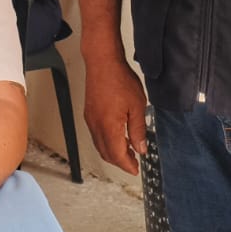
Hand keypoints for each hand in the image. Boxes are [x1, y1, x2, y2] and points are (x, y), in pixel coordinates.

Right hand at [81, 55, 148, 175]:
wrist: (102, 62)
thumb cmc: (119, 79)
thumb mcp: (137, 106)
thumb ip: (138, 130)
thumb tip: (141, 148)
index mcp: (109, 127)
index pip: (117, 155)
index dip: (127, 165)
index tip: (136, 169)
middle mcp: (96, 126)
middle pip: (107, 154)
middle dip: (120, 161)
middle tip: (134, 162)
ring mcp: (91, 120)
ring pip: (100, 146)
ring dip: (113, 152)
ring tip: (128, 150)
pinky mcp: (89, 114)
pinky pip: (96, 135)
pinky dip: (107, 142)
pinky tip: (117, 136)